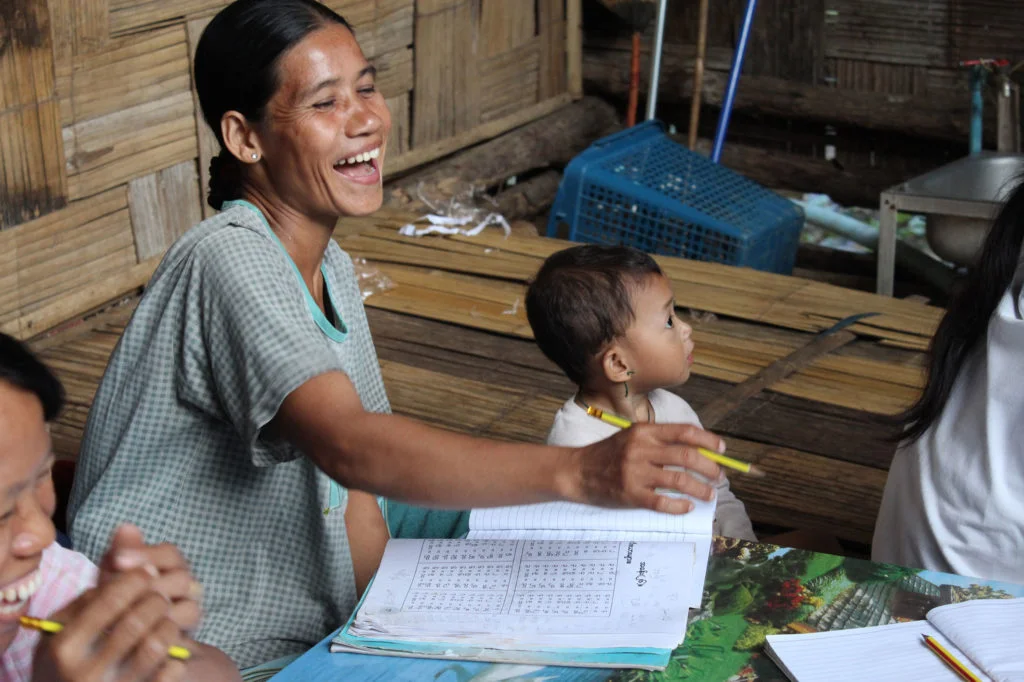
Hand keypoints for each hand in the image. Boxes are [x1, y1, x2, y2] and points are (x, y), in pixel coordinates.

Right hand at [32, 570, 186, 681]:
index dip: (136, 578)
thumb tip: (129, 528)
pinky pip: (171, 670)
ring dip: (170, 625)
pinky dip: (177, 656)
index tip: (147, 572)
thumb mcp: (75, 619)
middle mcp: (85, 671)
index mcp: (64, 644)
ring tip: (167, 620)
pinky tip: (172, 652)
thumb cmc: (78, 651)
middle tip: (160, 597)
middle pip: (139, 619)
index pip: (111, 599)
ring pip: (158, 643)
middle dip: (156, 600)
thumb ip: (104, 578)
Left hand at [98, 525, 201, 632]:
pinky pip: (186, 624)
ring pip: (188, 601)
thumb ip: (119, 555)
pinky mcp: (189, 628)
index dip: (145, 554)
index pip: (168, 553)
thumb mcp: (112, 577)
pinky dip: (166, 625)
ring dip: (159, 607)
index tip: (117, 560)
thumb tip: (126, 527)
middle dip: (151, 584)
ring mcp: (190, 606)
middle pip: (181, 576)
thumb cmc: (118, 601)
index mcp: (170, 565)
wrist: (119, 637)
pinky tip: (142, 628)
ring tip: (130, 612)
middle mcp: (185, 583)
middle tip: (124, 591)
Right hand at [567, 423, 724, 512]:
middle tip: (719, 477)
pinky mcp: (630, 494)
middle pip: (687, 456)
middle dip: (710, 467)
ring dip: (700, 489)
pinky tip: (687, 507)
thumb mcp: (631, 437)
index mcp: (643, 431)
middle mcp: (641, 449)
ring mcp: (635, 472)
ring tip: (709, 494)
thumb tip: (698, 450)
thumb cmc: (608, 455)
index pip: (684, 432)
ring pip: (679, 480)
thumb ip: (659, 441)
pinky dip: (679, 506)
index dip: (708, 440)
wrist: (577, 471)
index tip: (722, 450)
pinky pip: (662, 502)